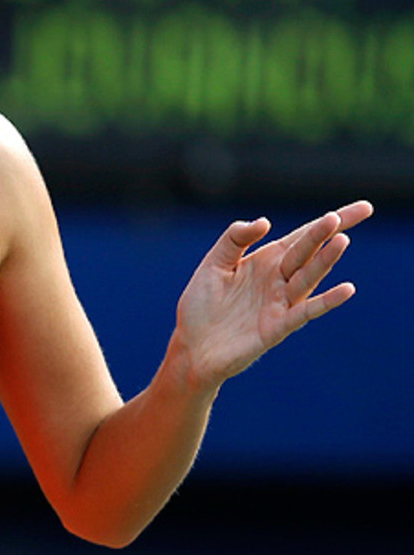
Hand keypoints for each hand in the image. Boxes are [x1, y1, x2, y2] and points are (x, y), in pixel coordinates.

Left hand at [173, 200, 372, 391]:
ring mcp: (280, 303)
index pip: (302, 237)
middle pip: (308, 252)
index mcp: (265, 262)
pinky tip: (346, 289)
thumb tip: (265, 221)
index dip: (328, 223)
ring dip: (324, 260)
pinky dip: (326, 301)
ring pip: (307, 277)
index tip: (362, 208)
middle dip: (328, 232)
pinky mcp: (277, 327)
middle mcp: (278, 280)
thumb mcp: (214, 263)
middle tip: (354, 213)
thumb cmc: (202, 305)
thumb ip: (235, 239)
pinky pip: (305, 312)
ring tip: (342, 240)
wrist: (193, 346)